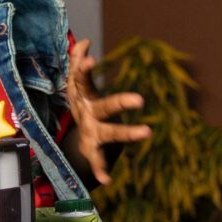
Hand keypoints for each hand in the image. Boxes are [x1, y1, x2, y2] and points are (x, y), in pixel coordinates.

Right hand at [64, 37, 149, 185]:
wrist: (73, 137)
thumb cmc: (82, 103)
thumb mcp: (79, 85)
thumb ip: (78, 62)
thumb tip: (82, 41)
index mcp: (83, 96)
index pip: (81, 80)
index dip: (83, 69)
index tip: (89, 57)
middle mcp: (86, 114)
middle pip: (104, 107)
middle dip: (120, 102)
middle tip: (140, 99)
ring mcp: (90, 133)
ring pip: (110, 133)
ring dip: (127, 133)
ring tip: (148, 132)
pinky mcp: (93, 150)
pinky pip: (97, 161)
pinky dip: (101, 170)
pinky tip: (107, 181)